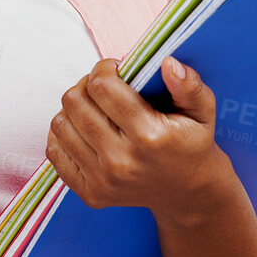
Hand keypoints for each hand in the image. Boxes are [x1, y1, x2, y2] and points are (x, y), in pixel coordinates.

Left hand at [45, 56, 241, 222]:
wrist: (188, 193)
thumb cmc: (191, 144)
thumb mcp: (202, 113)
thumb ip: (190, 86)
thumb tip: (168, 63)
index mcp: (149, 136)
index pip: (102, 87)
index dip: (103, 69)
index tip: (114, 69)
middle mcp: (121, 161)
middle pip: (74, 102)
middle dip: (86, 85)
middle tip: (102, 87)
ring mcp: (103, 180)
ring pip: (60, 123)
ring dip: (73, 109)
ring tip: (93, 107)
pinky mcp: (90, 193)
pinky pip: (54, 151)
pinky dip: (63, 134)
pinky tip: (83, 129)